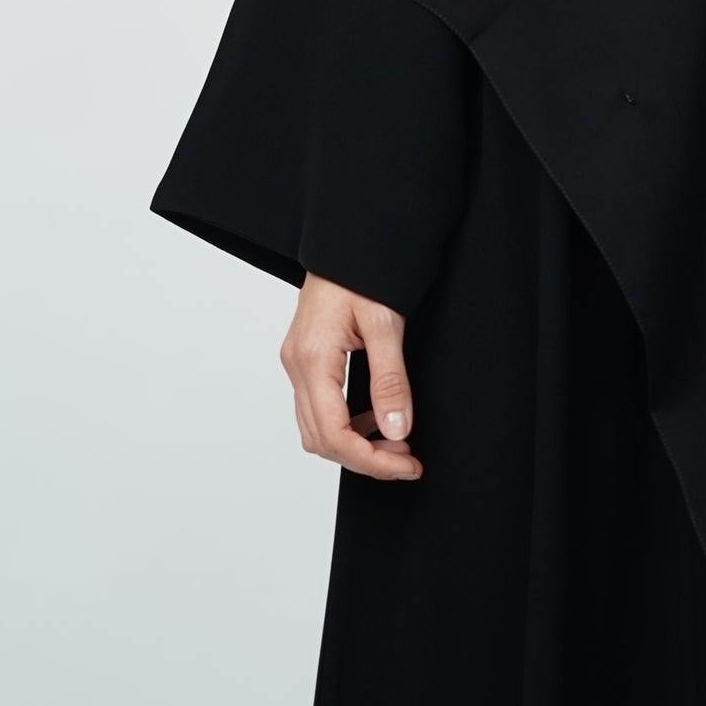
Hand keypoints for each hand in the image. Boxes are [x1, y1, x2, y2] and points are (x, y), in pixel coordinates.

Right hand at [279, 273, 421, 480]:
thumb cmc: (363, 270)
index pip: (335, 434)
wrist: (349, 240)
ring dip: (355, 445)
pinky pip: (319, 407)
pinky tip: (377, 418)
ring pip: (316, 428)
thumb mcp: (386, 323)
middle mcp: (297, 365)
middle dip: (365, 460)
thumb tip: (396, 430)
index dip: (372, 460)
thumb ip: (390, 380)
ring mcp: (298, 363)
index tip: (406, 466)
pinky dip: (347, 424)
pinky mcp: (306, 359)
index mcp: (312, 359)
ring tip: (397, 444)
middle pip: (321, 439)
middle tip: (407, 461)